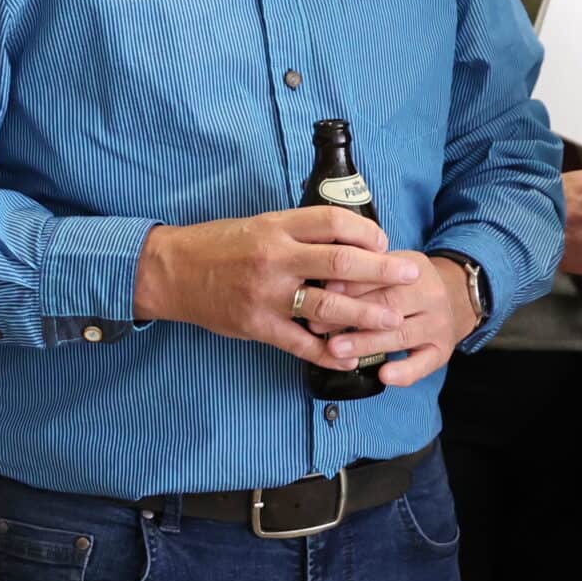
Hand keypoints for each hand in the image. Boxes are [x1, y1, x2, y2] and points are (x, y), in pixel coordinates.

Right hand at [131, 205, 418, 366]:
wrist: (170, 271)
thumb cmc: (218, 244)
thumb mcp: (259, 223)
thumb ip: (298, 231)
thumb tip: (346, 238)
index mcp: (277, 228)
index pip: (334, 222)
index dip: (367, 231)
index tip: (384, 241)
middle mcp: (275, 259)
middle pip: (341, 262)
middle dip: (383, 269)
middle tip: (411, 274)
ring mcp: (266, 295)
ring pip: (327, 306)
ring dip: (364, 315)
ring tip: (392, 320)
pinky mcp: (256, 326)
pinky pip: (300, 343)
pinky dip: (327, 353)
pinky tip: (349, 357)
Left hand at [328, 253, 482, 386]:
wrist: (456, 298)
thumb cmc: (409, 285)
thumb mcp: (393, 268)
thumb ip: (365, 273)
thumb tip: (328, 284)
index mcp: (416, 269)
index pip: (381, 276)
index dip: (350, 285)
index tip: (323, 293)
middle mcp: (432, 296)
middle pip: (390, 305)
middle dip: (351, 316)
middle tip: (317, 326)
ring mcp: (439, 325)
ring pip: (401, 335)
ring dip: (366, 343)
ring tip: (336, 350)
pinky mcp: (442, 351)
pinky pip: (423, 365)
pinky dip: (404, 373)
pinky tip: (384, 376)